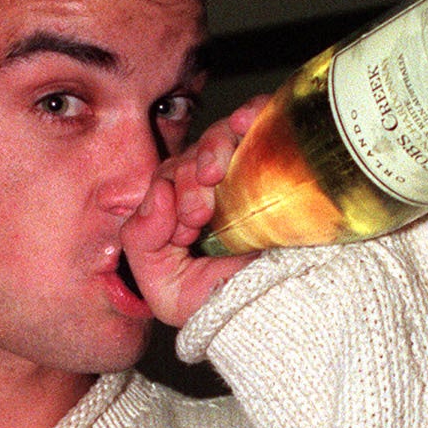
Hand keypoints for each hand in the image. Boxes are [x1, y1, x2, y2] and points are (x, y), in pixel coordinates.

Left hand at [120, 96, 269, 327]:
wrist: (287, 316)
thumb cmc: (230, 307)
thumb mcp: (167, 289)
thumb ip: (140, 243)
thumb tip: (157, 192)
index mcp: (188, 216)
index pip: (166, 181)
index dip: (167, 195)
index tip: (185, 230)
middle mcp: (219, 192)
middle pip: (189, 157)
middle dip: (186, 180)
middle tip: (200, 215)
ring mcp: (253, 175)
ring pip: (218, 136)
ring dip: (210, 149)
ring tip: (215, 175)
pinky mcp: (287, 162)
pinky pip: (264, 116)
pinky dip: (253, 111)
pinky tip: (246, 123)